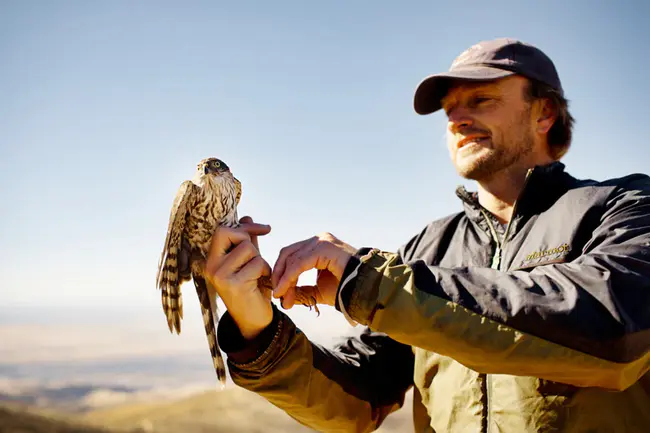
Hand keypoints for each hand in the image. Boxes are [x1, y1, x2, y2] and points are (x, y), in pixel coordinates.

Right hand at [205, 216, 272, 339]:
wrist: (254, 320)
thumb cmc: (252, 288)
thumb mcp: (249, 261)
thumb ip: (247, 240)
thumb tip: (247, 216)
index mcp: (212, 259)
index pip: (223, 229)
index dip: (245, 226)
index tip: (265, 229)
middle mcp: (211, 266)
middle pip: (232, 233)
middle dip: (251, 242)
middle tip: (257, 259)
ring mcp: (219, 275)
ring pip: (248, 248)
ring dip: (260, 260)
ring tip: (259, 275)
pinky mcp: (232, 284)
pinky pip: (256, 264)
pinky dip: (265, 271)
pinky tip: (262, 283)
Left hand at [271, 232, 355, 308]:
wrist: (365, 289)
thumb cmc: (346, 288)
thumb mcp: (318, 290)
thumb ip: (301, 290)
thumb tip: (283, 295)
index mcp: (317, 246)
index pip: (291, 255)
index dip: (281, 274)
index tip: (279, 294)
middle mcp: (319, 239)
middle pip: (287, 253)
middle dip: (279, 275)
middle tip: (277, 294)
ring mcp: (322, 241)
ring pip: (291, 257)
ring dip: (283, 279)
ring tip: (281, 296)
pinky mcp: (324, 247)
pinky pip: (299, 263)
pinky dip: (289, 277)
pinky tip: (284, 290)